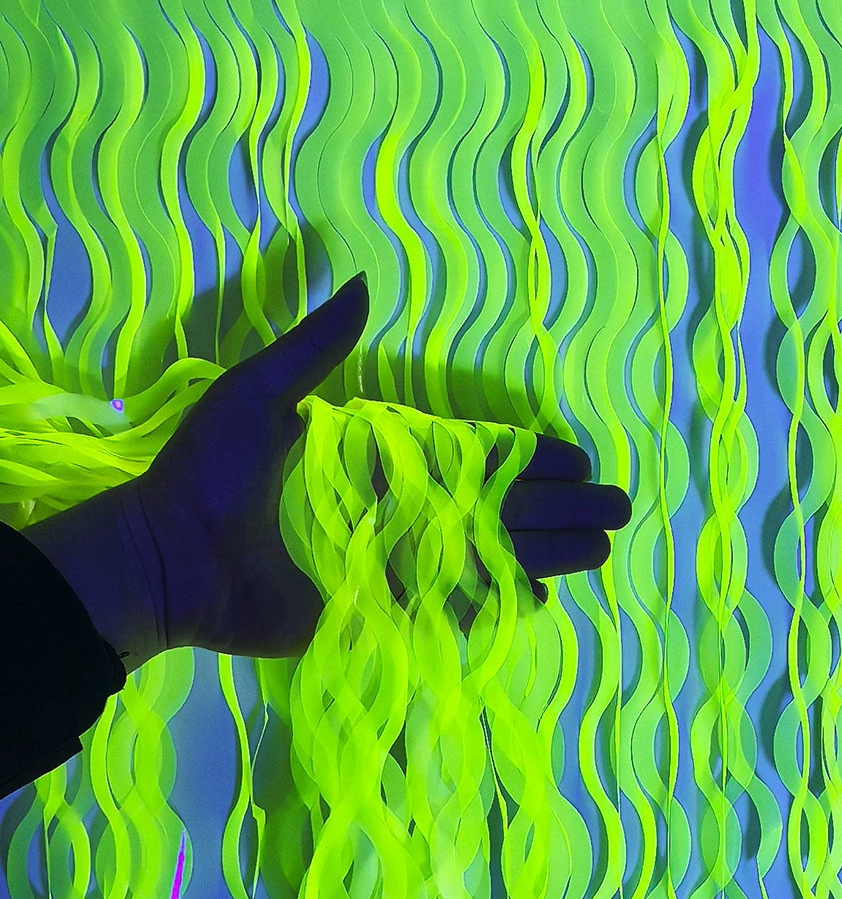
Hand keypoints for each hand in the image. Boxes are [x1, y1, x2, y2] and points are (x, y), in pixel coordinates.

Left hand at [127, 271, 631, 658]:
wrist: (167, 555)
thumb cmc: (208, 474)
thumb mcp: (259, 395)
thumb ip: (315, 349)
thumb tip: (365, 286)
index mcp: (379, 459)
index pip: (470, 456)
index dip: (525, 459)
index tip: (574, 458)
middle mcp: (396, 511)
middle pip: (494, 509)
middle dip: (559, 510)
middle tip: (617, 511)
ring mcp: (390, 565)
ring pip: (483, 557)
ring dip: (543, 554)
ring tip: (600, 554)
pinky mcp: (374, 612)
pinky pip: (445, 609)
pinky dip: (490, 604)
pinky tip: (538, 597)